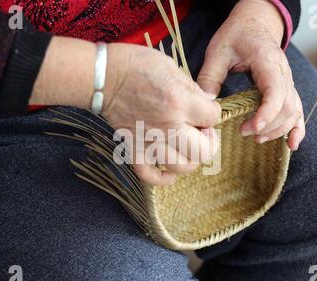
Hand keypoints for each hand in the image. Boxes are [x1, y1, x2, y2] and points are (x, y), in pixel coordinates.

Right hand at [102, 43, 220, 184]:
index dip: (213, 112)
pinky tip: (170, 173)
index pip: (212, 117)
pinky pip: (149, 175)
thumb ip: (193, 89)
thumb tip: (207, 104)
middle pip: (203, 151)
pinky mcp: (134, 149)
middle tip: (202, 130)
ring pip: (181, 167)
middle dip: (209, 141)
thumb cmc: (136, 66)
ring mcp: (150, 141)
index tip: (206, 109)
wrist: (103, 76)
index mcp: (179, 102)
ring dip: (190, 159)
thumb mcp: (171, 68)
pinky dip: (162, 178)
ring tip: (187, 147)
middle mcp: (167, 126)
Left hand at [197, 0, 304, 150]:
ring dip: (278, 130)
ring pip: (293, 112)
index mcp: (268, 62)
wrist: (254, 24)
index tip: (249, 128)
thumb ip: (210, 76)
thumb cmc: (236, 35)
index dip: (265, 114)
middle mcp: (283, 73)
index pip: (275, 92)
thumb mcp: (218, 51)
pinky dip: (296, 129)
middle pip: (287, 107)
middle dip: (268, 126)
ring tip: (256, 139)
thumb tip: (206, 104)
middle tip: (243, 133)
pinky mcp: (286, 89)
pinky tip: (291, 144)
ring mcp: (288, 82)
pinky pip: (297, 110)